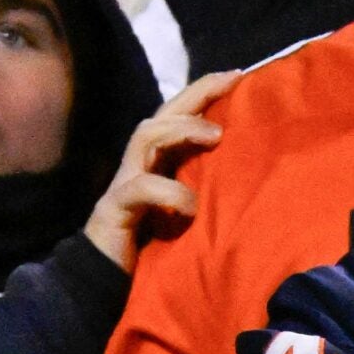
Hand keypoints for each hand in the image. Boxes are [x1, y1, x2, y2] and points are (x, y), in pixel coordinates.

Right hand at [83, 70, 240, 270]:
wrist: (101, 279)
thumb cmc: (151, 246)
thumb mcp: (187, 210)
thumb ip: (205, 188)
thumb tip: (252, 172)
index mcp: (158, 162)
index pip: (178, 115)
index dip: (204, 92)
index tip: (239, 75)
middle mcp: (139, 164)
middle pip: (161, 114)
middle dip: (196, 94)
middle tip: (231, 81)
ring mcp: (124, 182)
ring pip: (145, 137)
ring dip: (181, 130)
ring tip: (216, 136)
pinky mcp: (115, 208)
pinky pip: (140, 188)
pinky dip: (169, 192)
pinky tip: (190, 204)